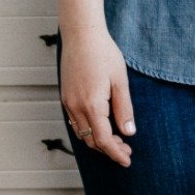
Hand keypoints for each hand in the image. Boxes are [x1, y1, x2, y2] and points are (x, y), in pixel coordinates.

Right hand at [59, 26, 135, 166]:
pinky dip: (88, 130)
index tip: (127, 160)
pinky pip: (75, 122)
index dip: (116, 153)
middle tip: (126, 149)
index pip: (104, 140)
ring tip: (117, 139)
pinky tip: (102, 125)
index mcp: (92, 105)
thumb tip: (129, 132)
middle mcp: (76, 107)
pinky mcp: (66, 96)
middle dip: (109, 149)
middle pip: (91, 141)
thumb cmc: (103, 53)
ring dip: (98, 140)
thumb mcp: (120, 81)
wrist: (81, 34)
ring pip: (82, 133)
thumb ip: (124, 108)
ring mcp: (68, 102)